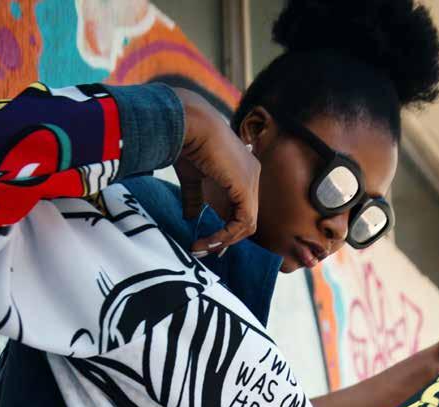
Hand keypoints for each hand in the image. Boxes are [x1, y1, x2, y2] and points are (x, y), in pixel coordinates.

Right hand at [172, 89, 259, 254]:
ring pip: (247, 224)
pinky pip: (244, 222)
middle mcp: (252, 175)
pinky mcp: (246, 187)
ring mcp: (252, 180)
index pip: (241, 208)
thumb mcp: (192, 177)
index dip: (225, 228)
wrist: (187, 123)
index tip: (205, 242)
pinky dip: (226, 235)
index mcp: (241, 172)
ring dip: (223, 241)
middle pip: (246, 219)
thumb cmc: (186, 142)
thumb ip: (194, 198)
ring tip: (201, 247)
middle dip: (225, 239)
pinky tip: (209, 240)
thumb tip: (189, 217)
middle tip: (203, 251)